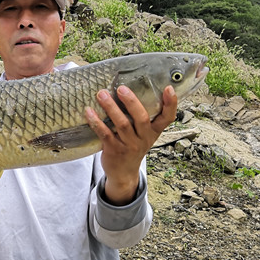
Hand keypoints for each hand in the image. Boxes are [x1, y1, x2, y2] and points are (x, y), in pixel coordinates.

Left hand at [85, 85, 176, 204]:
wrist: (123, 173)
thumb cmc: (132, 146)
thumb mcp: (143, 134)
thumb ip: (142, 116)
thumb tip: (131, 86)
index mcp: (153, 132)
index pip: (167, 118)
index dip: (171, 104)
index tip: (169, 88)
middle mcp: (144, 138)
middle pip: (141, 118)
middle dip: (132, 102)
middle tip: (121, 88)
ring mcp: (129, 145)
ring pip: (122, 124)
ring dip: (111, 108)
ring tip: (101, 94)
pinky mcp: (114, 150)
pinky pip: (105, 134)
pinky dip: (96, 122)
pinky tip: (89, 111)